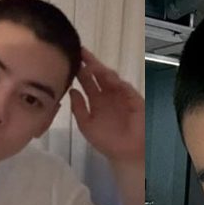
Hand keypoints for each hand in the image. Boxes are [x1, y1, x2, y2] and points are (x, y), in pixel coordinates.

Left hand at [70, 48, 144, 164]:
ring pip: (110, 78)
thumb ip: (78, 109)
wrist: (126, 153)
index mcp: (96, 100)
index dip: (79, 70)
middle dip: (90, 63)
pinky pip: (124, 87)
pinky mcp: (133, 99)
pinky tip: (106, 76)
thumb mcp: (86, 126)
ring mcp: (121, 95)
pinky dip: (116, 81)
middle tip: (80, 51)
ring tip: (90, 63)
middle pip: (98, 75)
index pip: (87, 81)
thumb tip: (72, 90)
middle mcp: (108, 95)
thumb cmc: (107, 141)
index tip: (70, 59)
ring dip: (101, 70)